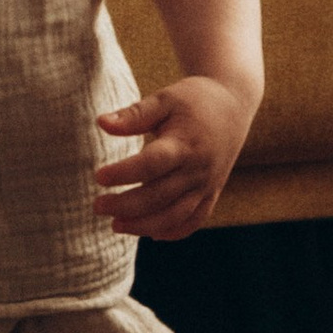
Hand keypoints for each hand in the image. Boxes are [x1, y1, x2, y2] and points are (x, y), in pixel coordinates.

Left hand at [93, 76, 253, 240]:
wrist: (234, 105)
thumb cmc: (193, 100)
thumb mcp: (165, 99)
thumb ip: (134, 114)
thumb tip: (101, 123)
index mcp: (185, 144)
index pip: (152, 164)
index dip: (124, 173)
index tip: (98, 176)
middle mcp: (198, 169)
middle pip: (159, 196)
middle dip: (126, 206)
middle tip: (98, 205)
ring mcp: (207, 185)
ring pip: (176, 216)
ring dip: (144, 226)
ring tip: (115, 225)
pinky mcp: (212, 193)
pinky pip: (195, 220)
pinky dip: (174, 232)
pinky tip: (150, 234)